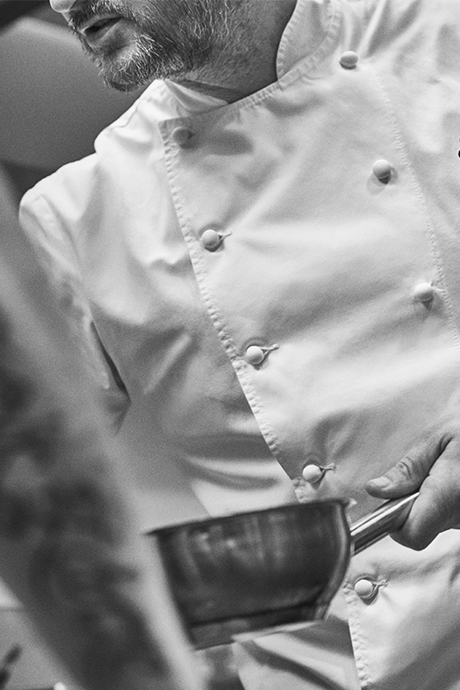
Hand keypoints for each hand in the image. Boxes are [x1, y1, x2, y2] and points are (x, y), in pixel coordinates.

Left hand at [366, 422, 459, 549]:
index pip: (413, 534)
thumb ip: (407, 469)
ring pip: (433, 528)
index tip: (392, 502)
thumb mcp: (436, 440)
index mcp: (450, 492)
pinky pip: (447, 522)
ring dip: (425, 508)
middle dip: (408, 510)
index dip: (395, 523)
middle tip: (417, 480)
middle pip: (420, 532)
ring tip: (436, 478)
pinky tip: (449, 487)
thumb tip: (375, 490)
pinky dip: (440, 508)